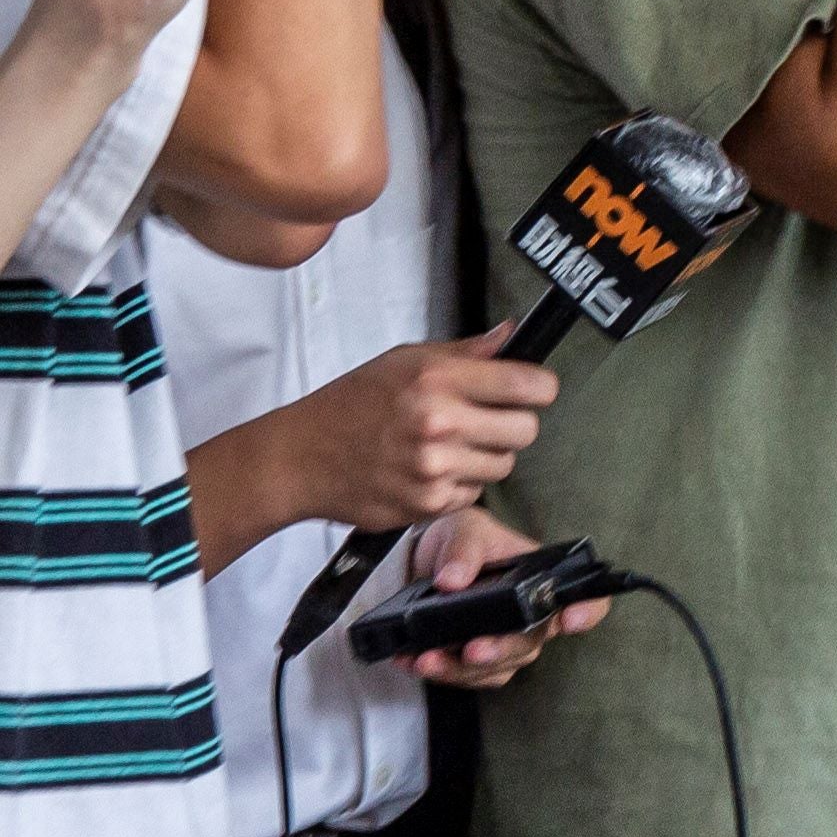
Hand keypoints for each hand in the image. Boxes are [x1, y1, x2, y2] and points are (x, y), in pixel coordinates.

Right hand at [282, 331, 555, 534]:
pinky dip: (460, 484)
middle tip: (486, 420)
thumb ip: (466, 351)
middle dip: (513, 423)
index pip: (529, 385)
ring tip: (449, 445)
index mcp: (438, 379)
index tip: (532, 390)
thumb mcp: (404, 361)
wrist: (298, 458)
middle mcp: (440, 423)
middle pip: (527, 429)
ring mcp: (434, 468)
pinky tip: (429, 469)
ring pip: (504, 464)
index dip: (538, 387)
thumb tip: (512, 333)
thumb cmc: (349, 405)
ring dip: (486, 456)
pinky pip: (473, 493)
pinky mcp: (427, 503)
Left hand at [396, 505, 608, 689]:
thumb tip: (453, 580)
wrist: (423, 559)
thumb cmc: (461, 538)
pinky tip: (412, 661)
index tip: (569, 621)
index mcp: (542, 580)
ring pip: (500, 667)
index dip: (587, 611)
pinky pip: (467, 677)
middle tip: (474, 650)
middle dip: (503, 650)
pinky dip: (440, 673)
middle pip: (533, 642)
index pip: (586, 597)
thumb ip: (464, 550)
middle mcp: (530, 614)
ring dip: (463, 670)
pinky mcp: (472, 657)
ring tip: (426, 660)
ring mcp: (503, 639)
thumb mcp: (465, 530)